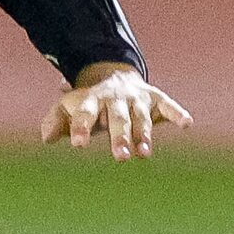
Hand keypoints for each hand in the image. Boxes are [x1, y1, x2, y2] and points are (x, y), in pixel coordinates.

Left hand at [41, 63, 191, 159]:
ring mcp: (137, 98)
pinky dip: (178, 113)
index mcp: (92, 100)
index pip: (85, 114)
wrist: (113, 74)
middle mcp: (116, 98)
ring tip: (145, 154)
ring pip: (141, 117)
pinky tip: (187, 124)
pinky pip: (168, 105)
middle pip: (118, 118)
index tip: (79, 144)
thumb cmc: (89, 102)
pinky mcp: (156, 97)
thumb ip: (56, 121)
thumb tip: (45, 138)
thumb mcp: (69, 107)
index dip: (82, 128)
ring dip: (144, 134)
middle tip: (120, 158)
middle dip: (119, 137)